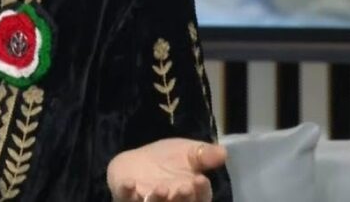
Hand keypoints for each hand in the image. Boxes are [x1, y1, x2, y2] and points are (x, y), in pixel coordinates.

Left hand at [107, 138, 226, 201]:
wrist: (138, 161)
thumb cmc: (168, 159)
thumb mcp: (188, 152)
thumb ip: (204, 154)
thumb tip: (223, 152)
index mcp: (191, 195)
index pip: (201, 198)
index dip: (201, 190)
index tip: (200, 178)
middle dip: (183, 199)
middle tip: (183, 187)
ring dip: (158, 200)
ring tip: (160, 188)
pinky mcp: (126, 199)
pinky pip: (126, 199)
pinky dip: (127, 193)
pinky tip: (130, 184)